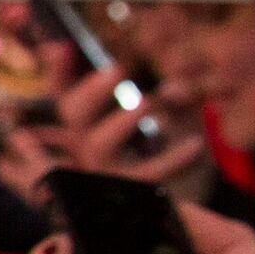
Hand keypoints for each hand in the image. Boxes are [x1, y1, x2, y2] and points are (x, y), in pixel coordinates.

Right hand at [38, 70, 207, 197]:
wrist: (164, 208)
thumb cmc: (164, 150)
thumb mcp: (169, 116)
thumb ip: (173, 98)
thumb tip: (177, 89)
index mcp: (85, 125)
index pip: (64, 92)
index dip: (59, 70)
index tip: (65, 45)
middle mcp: (87, 146)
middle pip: (73, 115)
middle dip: (91, 91)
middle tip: (118, 70)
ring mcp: (105, 170)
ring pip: (97, 146)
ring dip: (118, 123)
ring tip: (145, 103)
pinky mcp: (131, 191)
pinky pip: (148, 174)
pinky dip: (174, 159)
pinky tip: (196, 146)